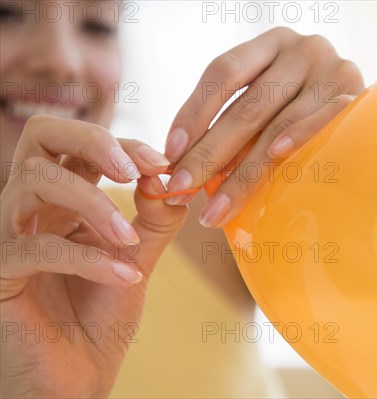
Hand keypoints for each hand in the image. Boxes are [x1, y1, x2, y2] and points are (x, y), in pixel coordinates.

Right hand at [0, 115, 186, 397]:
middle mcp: (33, 207)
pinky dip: (86, 259)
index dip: (124, 144)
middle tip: (132, 171)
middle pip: (41, 135)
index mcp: (66, 197)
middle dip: (93, 141)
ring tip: (129, 240)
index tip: (163, 165)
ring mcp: (10, 235)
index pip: (85, 143)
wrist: (77, 375)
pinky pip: (35, 247)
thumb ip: (155, 218)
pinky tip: (124, 277)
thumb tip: (168, 177)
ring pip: (35, 181)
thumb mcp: (138, 257)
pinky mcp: (0, 272)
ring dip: (94, 204)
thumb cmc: (102, 313)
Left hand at [163, 27, 364, 226]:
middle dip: (210, 152)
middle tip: (183, 186)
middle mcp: (302, 49)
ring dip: (245, 170)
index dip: (194, 111)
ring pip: (278, 123)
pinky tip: (276, 156)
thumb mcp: (268, 102)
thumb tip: (182, 160)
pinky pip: (324, 120)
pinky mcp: (358, 95)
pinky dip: (299, 137)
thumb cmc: (304, 112)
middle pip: (247, 104)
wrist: (367, 112)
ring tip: (218, 205)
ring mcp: (332, 70)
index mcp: (270, 45)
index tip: (170, 151)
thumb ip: (234, 120)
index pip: (223, 72)